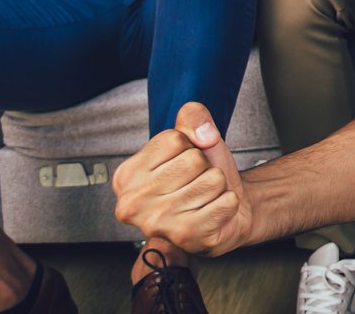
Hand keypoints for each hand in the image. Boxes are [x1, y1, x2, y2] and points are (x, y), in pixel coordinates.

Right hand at [113, 102, 251, 255]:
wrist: (222, 208)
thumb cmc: (200, 175)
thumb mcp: (192, 137)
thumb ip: (193, 118)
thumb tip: (204, 133)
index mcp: (127, 174)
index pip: (174, 139)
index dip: (188, 146)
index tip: (180, 163)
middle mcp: (134, 203)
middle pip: (193, 160)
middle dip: (203, 167)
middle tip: (194, 183)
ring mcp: (158, 223)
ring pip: (212, 180)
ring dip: (216, 186)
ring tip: (202, 197)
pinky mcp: (186, 237)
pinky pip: (226, 202)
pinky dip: (227, 203)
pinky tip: (212, 211)